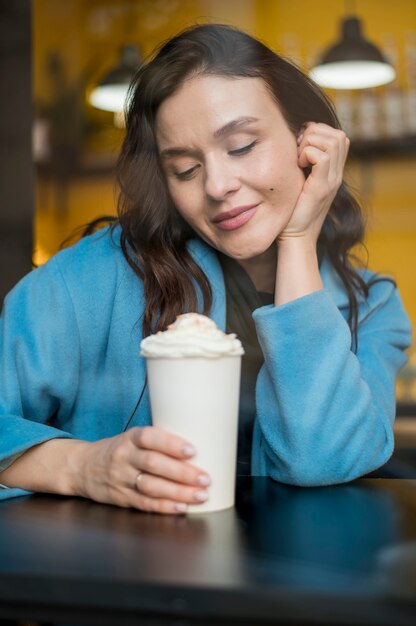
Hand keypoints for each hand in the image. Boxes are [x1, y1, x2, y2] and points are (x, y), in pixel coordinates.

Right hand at [76, 427, 210, 513]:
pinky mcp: (121, 498)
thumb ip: (158, 442)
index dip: (171, 444)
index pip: (149, 437)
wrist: (82, 467)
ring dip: (178, 492)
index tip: (192, 450)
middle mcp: (124, 457)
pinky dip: (164, 507)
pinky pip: (144, 504)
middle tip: (204, 478)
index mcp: (130, 438)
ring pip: (150, 486)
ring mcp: (121, 478)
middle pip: (153, 464)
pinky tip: (181, 507)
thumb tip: (199, 448)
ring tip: (199, 495)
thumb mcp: (132, 438)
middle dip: (182, 473)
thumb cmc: (119, 451)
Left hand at [279, 122, 349, 243]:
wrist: (295, 238)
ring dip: (311, 142)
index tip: (300, 147)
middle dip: (315, 133)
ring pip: (333, 141)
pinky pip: (322, 157)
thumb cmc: (291, 212)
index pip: (339, 138)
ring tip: (299, 159)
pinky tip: (298, 167)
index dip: (319, 133)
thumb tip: (295, 143)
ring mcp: (331, 181)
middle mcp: (336, 175)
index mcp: (333, 173)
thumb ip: (304, 167)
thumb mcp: (299, 184)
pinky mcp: (322, 187)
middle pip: (339, 136)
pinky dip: (307, 154)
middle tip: (298, 150)